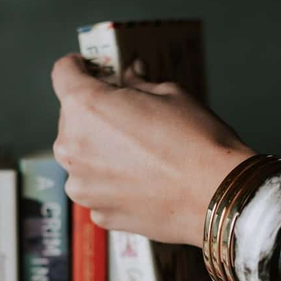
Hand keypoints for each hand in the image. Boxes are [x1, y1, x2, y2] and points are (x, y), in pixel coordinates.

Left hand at [51, 53, 254, 245]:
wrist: (217, 197)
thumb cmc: (197, 142)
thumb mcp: (170, 94)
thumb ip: (139, 84)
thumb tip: (131, 76)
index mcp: (86, 107)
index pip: (63, 73)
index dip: (77, 67)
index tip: (89, 69)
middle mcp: (73, 147)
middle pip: (72, 119)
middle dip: (96, 114)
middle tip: (130, 117)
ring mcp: (83, 186)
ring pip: (83, 158)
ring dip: (102, 152)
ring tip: (141, 156)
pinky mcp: (99, 213)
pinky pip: (98, 189)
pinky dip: (113, 183)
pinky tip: (145, 182)